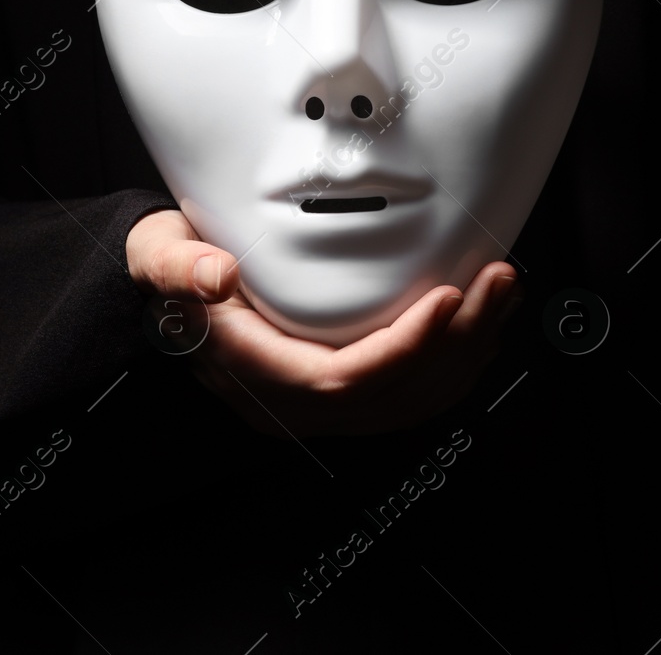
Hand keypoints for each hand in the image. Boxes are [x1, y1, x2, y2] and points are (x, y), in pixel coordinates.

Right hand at [126, 208, 518, 436]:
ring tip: (503, 295)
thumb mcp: (157, 255)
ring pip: (410, 402)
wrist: (163, 288)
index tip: (448, 296)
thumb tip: (216, 276)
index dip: (405, 346)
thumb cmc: (168, 268)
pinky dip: (452, 361)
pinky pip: (409, 393)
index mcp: (253, 374)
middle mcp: (290, 403)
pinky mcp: (341, 390)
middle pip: (393, 396)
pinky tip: (479, 319)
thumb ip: (178, 265)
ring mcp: (317, 405)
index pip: (344, 381)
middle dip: (457, 345)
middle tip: (498, 282)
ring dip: (467, 354)